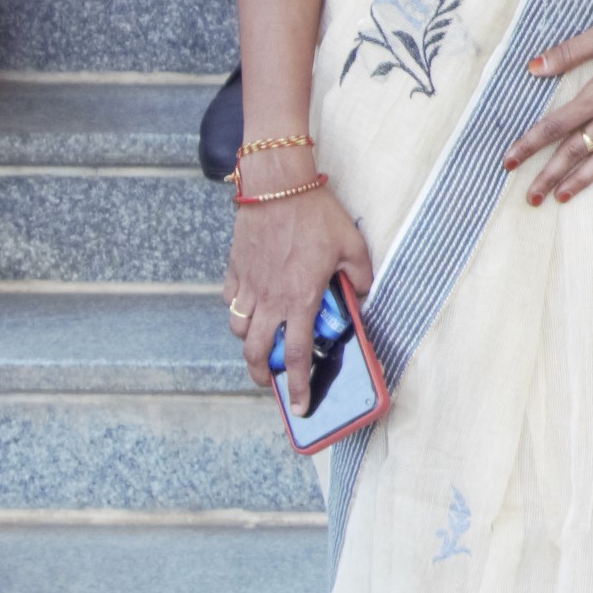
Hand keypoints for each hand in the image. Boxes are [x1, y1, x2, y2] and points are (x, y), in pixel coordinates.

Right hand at [226, 171, 375, 390]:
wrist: (277, 185)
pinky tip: (249, 307)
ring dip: (250, 343)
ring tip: (261, 345)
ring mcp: (248, 286)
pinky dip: (238, 310)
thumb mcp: (352, 245)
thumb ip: (360, 275)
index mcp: (300, 300)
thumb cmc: (316, 214)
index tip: (300, 408)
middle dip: (263, 376)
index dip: (298, 387)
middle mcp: (270, 299)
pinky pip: (231, 301)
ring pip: (240, 330)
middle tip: (271, 384)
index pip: (296, 356)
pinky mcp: (235, 269)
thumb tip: (362, 292)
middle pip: (257, 353)